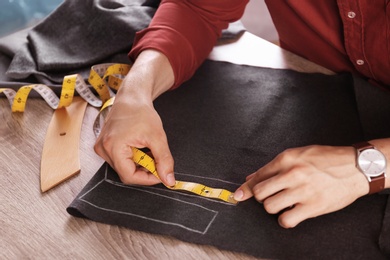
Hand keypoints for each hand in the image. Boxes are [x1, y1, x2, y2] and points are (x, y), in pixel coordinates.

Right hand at [94, 50, 175, 185]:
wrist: (131, 98)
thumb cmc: (141, 112)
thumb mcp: (157, 137)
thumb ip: (164, 160)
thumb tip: (169, 180)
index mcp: (113, 147)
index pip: (130, 176)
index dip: (147, 179)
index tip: (161, 175)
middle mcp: (103, 149)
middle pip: (126, 173)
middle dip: (144, 170)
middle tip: (157, 160)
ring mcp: (101, 148)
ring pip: (123, 168)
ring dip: (139, 164)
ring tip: (147, 150)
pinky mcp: (103, 146)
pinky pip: (119, 160)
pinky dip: (132, 158)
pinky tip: (139, 148)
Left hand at [233, 145, 367, 227]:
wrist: (356, 167)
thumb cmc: (327, 159)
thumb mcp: (299, 154)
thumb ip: (275, 166)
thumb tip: (253, 177)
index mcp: (287, 158)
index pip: (258, 176)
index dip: (245, 188)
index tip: (238, 195)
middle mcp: (292, 174)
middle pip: (260, 193)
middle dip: (260, 197)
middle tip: (269, 196)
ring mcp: (302, 191)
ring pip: (270, 207)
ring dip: (273, 208)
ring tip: (282, 204)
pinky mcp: (313, 206)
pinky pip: (286, 220)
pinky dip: (285, 220)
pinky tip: (290, 214)